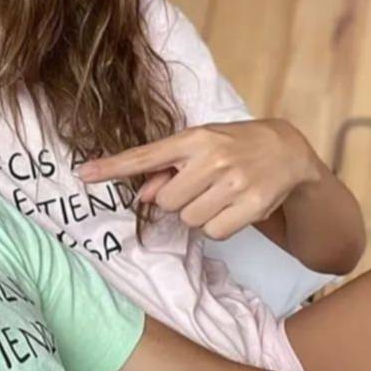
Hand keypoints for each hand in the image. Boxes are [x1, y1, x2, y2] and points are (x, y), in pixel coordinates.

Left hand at [78, 119, 321, 239]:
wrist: (286, 150)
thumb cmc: (232, 146)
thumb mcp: (199, 147)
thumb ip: (166, 169)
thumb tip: (141, 194)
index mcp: (194, 138)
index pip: (145, 156)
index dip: (112, 167)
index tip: (84, 174)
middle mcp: (212, 157)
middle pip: (167, 201)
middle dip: (178, 200)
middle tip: (199, 186)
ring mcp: (234, 181)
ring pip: (191, 219)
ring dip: (199, 214)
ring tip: (218, 194)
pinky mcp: (253, 205)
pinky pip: (215, 232)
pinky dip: (219, 226)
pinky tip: (232, 207)